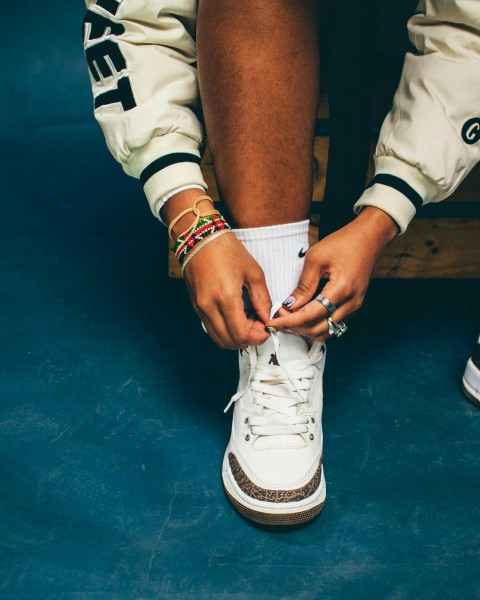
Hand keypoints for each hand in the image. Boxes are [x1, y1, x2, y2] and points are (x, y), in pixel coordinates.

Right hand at [183, 232, 271, 348]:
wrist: (199, 237)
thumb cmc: (226, 250)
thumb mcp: (253, 272)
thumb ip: (262, 300)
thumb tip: (268, 318)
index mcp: (226, 297)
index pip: (241, 335)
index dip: (257, 337)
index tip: (265, 327)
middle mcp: (209, 306)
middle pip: (229, 342)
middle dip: (247, 338)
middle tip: (258, 324)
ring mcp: (199, 308)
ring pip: (218, 339)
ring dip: (235, 336)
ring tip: (246, 319)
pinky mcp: (195, 306)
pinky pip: (211, 328)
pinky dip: (224, 328)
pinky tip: (235, 314)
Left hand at [266, 207, 397, 339]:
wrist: (369, 237)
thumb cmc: (345, 243)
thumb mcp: (316, 258)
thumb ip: (303, 285)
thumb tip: (290, 304)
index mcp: (342, 290)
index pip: (310, 316)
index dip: (289, 322)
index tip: (273, 322)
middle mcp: (351, 303)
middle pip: (319, 329)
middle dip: (296, 328)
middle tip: (279, 319)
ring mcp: (355, 306)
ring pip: (328, 330)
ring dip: (307, 329)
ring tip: (290, 319)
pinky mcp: (354, 305)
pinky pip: (334, 323)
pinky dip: (317, 324)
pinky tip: (304, 316)